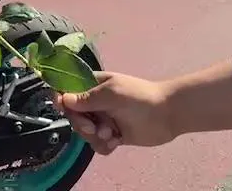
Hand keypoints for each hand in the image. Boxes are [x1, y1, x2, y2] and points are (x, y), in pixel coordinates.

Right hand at [54, 72, 178, 153]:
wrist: (168, 114)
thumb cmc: (140, 97)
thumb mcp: (112, 93)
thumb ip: (87, 98)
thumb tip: (63, 99)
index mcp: (94, 85)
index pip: (69, 90)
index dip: (63, 99)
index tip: (63, 108)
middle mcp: (97, 102)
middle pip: (74, 116)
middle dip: (82, 124)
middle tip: (94, 128)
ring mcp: (105, 119)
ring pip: (86, 133)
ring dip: (95, 137)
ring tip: (111, 134)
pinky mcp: (113, 135)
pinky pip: (98, 145)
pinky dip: (104, 145)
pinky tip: (116, 142)